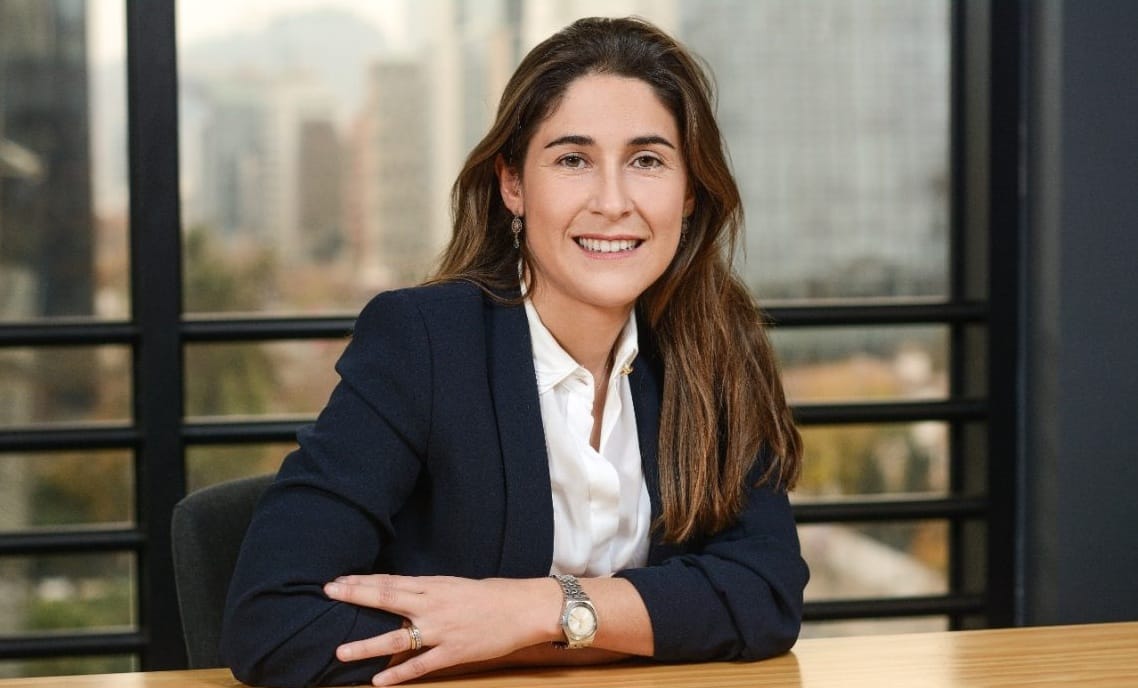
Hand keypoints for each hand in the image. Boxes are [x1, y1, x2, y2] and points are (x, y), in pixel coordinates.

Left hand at [323, 574, 559, 684]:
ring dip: (367, 644)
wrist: (522, 608)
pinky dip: (399, 673)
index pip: (390, 581)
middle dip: (355, 596)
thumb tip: (401, 594)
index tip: (337, 580)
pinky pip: (420, 665)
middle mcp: (432, 606)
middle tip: (328, 593)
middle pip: (387, 598)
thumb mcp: (454, 585)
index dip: (362, 581)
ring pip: (397, 638)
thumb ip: (427, 591)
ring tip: (340, 651)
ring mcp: (441, 630)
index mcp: (433, 585)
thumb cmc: (491, 594)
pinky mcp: (452, 652)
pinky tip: (379, 681)